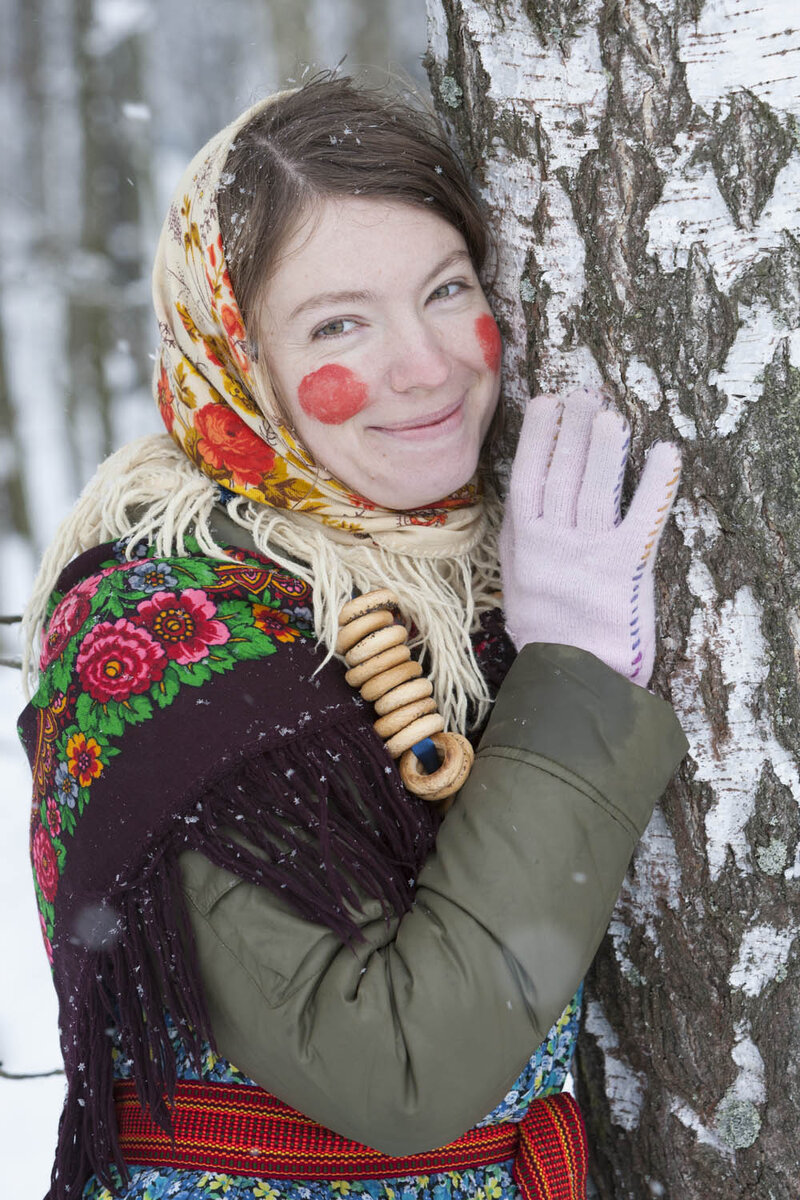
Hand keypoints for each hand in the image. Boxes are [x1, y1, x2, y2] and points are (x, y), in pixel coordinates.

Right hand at [499, 388, 680, 685]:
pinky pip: (643, 516)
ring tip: (613, 416)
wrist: (573, 673)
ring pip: (596, 488)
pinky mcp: (627, 567)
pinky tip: (664, 454)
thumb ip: (520, 532)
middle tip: (587, 395)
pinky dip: (656, 483)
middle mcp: (553, 542)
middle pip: (563, 473)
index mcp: (524, 541)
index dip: (538, 435)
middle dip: (574, 429)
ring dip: (606, 448)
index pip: (529, 475)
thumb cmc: (545, 625)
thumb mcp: (517, 577)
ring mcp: (589, 553)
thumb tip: (525, 485)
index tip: (548, 402)